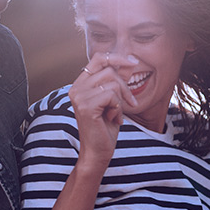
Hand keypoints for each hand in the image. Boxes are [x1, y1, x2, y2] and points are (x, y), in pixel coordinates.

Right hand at [68, 52, 137, 168]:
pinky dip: (118, 107)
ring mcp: (79, 96)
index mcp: (80, 84)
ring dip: (122, 99)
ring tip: (117, 114)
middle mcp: (76, 88)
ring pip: (113, 82)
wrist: (98, 152)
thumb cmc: (106, 127)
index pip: (98, 58)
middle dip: (125, 86)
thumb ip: (118, 81)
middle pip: (109, 70)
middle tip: (130, 103)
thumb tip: (129, 61)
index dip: (117, 57)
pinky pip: (112, 95)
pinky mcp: (85, 106)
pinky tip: (113, 119)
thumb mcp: (114, 100)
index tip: (133, 63)